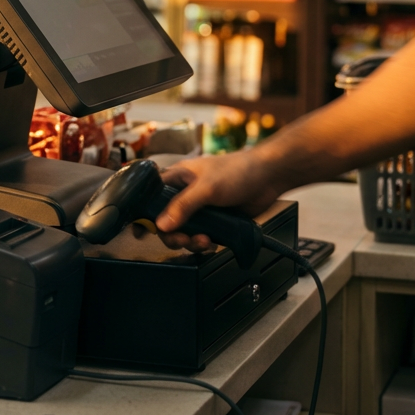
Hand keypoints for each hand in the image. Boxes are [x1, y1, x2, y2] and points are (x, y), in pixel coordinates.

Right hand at [154, 147, 284, 251]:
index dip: (147, 214)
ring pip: (183, 231)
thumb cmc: (237, 171)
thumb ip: (183, 206)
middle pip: (166, 221)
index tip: (147, 231)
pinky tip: (211, 242)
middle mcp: (185, 193)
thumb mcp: (207, 188)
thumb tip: (161, 225)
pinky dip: (202, 243)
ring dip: (190, 241)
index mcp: (177, 178)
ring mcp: (199, 208)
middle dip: (173, 234)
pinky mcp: (213, 220)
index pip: (152, 197)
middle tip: (184, 240)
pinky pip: (200, 236)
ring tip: (204, 241)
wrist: (268, 178)